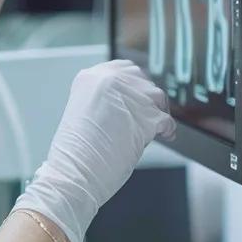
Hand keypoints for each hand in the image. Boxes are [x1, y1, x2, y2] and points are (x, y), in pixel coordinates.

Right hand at [12, 60, 174, 241]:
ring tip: (152, 129)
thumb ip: (106, 100)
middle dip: (147, 98)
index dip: (133, 84)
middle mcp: (109, 80)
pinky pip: (166, 120)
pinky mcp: (146, 117)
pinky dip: (167, 130)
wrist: (74, 173)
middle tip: (147, 115)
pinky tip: (163, 136)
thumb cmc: (75, 153)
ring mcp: (129, 96)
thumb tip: (132, 101)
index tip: (138, 96)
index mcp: (89, 77)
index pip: (123, 68)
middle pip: (142, 80)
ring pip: (157, 97)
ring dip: (157, 113)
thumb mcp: (84, 111)